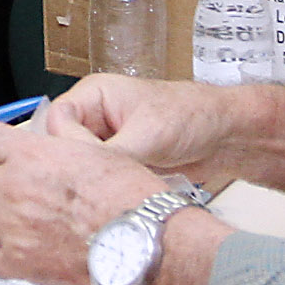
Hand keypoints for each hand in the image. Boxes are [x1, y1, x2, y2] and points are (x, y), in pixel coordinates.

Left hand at [0, 118, 167, 284]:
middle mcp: (14, 189)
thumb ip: (66, 138)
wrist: (145, 244)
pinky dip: (3, 258)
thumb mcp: (99, 150)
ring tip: (9, 222)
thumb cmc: (131, 201)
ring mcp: (13, 228)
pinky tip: (22, 252)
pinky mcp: (20, 264)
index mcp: (31, 156)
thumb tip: (57, 126)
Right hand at [42, 73, 243, 175]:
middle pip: (65, 145)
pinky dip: (110, 187)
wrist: (227, 136)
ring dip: (98, 178)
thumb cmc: (195, 115)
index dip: (68, 143)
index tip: (86, 163)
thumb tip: (83, 174)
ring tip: (117, 185)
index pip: (58, 120)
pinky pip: (101, 178)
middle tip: (98, 182)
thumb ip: (111, 153)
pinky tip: (124, 190)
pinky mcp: (120, 161)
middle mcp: (96, 116)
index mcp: (95, 94)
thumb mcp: (149, 134)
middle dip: (82, 165)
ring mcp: (107, 141)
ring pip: (82, 165)